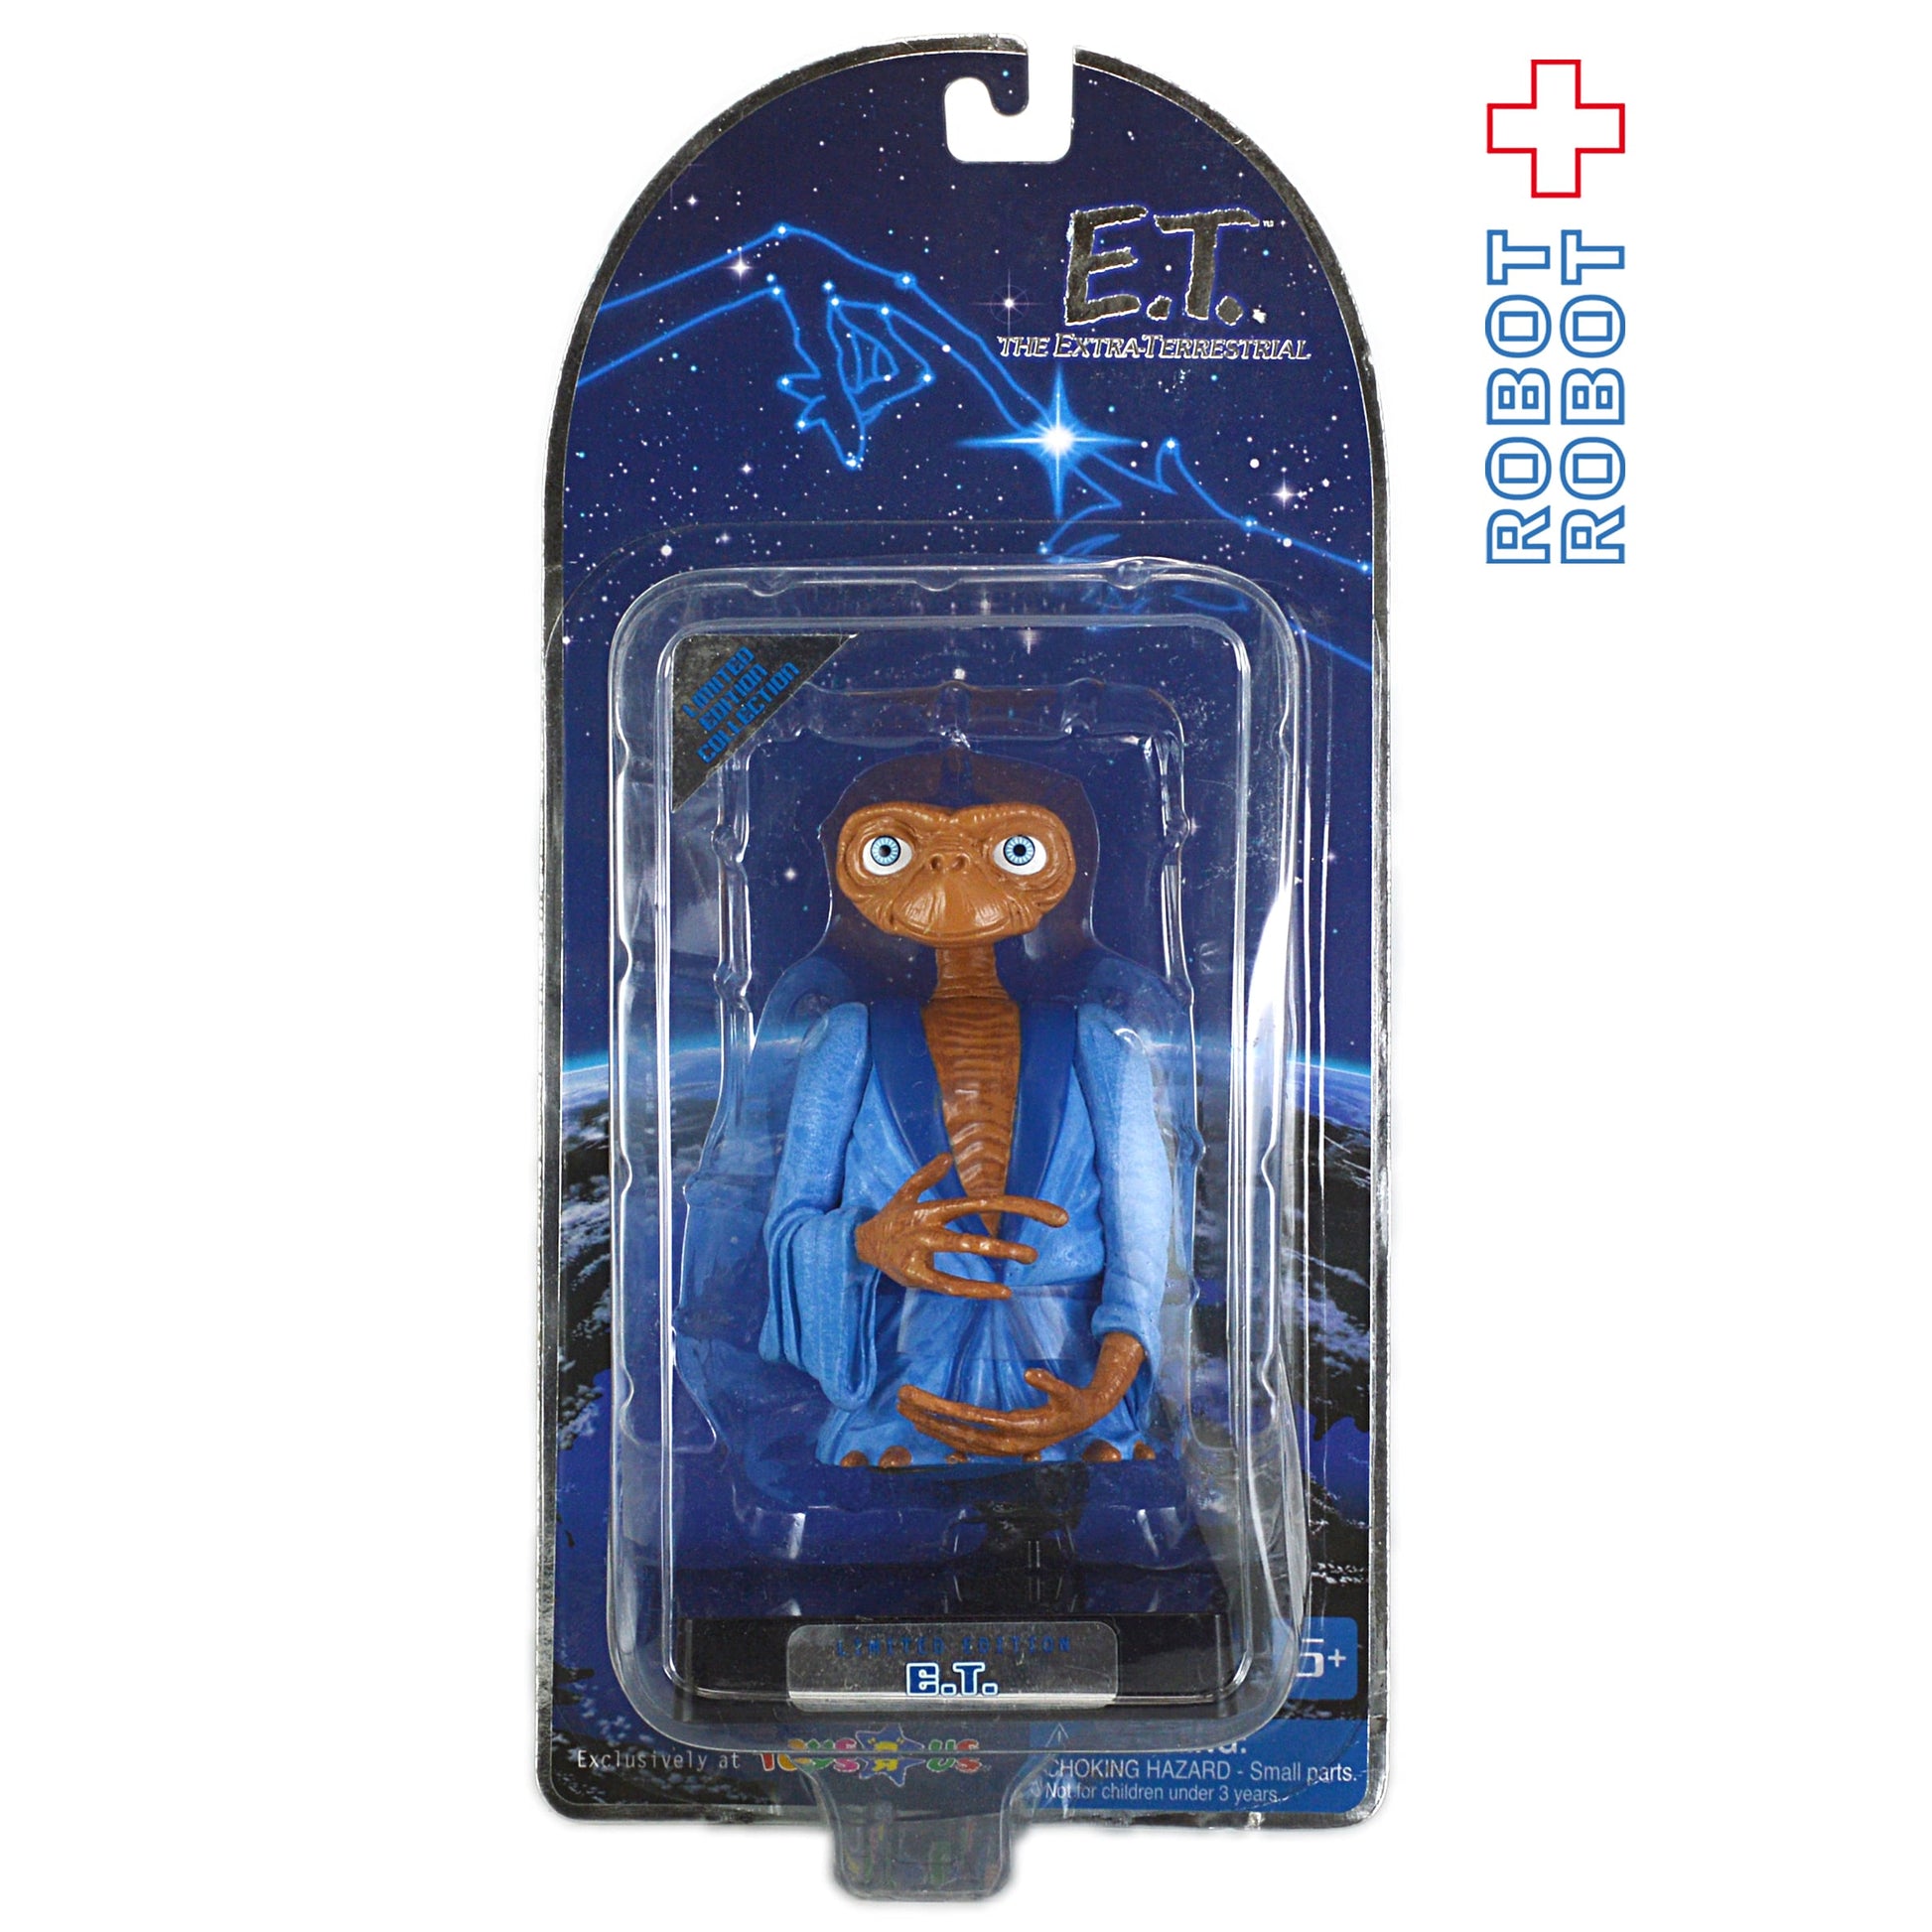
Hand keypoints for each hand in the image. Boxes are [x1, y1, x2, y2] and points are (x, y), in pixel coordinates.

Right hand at [854, 1152, 1067, 1298]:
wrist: (859, 1244)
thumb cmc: (891, 1218)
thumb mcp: (905, 1192)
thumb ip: (926, 1176)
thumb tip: (947, 1156)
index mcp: (934, 1207)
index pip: (983, 1203)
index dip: (1019, 1206)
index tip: (1052, 1214)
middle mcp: (930, 1226)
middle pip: (975, 1230)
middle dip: (1010, 1238)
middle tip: (1043, 1241)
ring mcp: (922, 1250)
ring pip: (964, 1251)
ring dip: (999, 1253)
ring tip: (1030, 1256)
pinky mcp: (916, 1275)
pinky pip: (950, 1285)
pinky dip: (976, 1290)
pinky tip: (1002, 1292)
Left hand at [897, 1333, 1145, 1455]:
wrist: (1084, 1419)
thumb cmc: (1073, 1402)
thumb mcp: (1067, 1392)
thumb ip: (1050, 1383)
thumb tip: (1030, 1373)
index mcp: (1017, 1429)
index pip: (971, 1419)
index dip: (943, 1410)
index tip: (920, 1399)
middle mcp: (1004, 1443)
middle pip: (957, 1432)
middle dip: (927, 1416)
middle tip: (901, 1399)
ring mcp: (1000, 1447)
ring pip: (957, 1441)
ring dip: (930, 1426)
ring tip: (905, 1410)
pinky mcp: (1000, 1445)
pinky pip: (966, 1445)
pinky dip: (944, 1437)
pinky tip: (926, 1427)